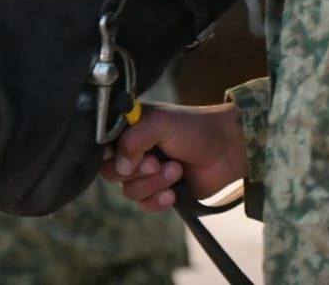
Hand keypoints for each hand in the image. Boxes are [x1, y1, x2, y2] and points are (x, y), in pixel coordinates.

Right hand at [99, 102, 246, 210]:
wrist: (226, 148)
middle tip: (157, 162)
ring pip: (129, 191)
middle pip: (111, 173)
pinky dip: (157, 200)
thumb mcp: (159, 123)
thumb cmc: (194, 128)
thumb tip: (120, 168)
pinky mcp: (161, 192)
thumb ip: (132, 140)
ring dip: (154, 183)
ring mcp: (146, 174)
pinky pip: (145, 205)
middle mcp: (133, 152)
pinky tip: (173, 192)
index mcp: (128, 130)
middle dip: (137, 171)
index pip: (102, 147)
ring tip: (177, 170)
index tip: (133, 154)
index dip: (113, 155)